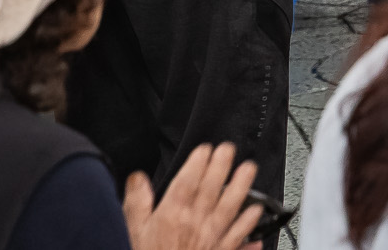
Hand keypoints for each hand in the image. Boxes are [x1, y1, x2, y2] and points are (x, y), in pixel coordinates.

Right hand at [124, 143, 262, 249]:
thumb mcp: (131, 231)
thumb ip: (136, 203)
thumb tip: (137, 179)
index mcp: (172, 215)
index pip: (189, 180)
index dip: (199, 161)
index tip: (206, 148)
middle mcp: (195, 223)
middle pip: (212, 187)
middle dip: (222, 165)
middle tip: (229, 149)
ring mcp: (211, 238)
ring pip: (231, 206)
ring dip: (242, 186)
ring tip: (249, 168)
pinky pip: (239, 235)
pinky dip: (249, 222)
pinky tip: (256, 210)